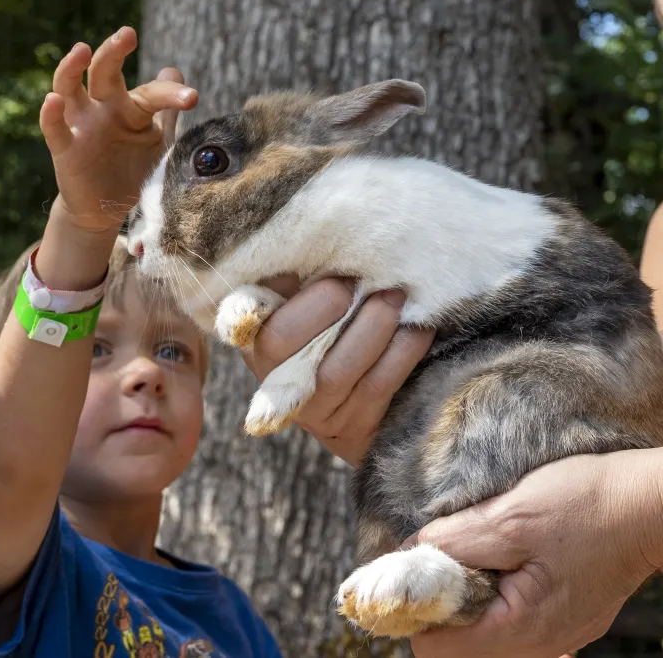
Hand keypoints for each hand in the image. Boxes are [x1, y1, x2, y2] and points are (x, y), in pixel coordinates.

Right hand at [38, 26, 197, 233]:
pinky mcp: (64, 149)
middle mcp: (104, 109)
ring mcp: (81, 126)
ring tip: (81, 50)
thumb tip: (174, 71)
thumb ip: (167, 111)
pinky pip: (54, 128)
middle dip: (114, 52)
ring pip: (69, 88)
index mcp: (131, 108)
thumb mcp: (156, 142)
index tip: (192, 98)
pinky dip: (50, 113)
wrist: (106, 209)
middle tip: (128, 35)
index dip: (170, 94)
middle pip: (104, 72)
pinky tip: (53, 100)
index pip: (150, 93)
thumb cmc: (133, 171)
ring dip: (72, 68)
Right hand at [242, 275, 434, 464]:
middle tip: (363, 282)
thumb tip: (318, 234)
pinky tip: (418, 329)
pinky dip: (402, 352)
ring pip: (335, 369)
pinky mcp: (351, 428)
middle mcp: (273, 378)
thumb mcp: (310, 305)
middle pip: (282, 341)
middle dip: (326, 304)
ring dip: (371, 327)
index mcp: (255, 340)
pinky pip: (377, 386)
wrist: (361, 403)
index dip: (264, 301)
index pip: (243, 316)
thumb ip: (302, 278)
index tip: (325, 276)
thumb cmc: (336, 333)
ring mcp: (312, 410)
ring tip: (395, 297)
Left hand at [406, 451, 662, 657]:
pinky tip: (509, 553)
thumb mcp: (509, 516)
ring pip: (481, 626)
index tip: (413, 566)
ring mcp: (555, 635)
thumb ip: (453, 543)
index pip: (433, 646)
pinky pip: (509, 614)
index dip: (414, 605)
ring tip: (482, 547)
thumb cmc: (586, 504)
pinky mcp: (564, 617)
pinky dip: (495, 587)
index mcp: (521, 630)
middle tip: (450, 547)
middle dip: (441, 596)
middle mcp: (539, 646)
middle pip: (456, 640)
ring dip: (468, 589)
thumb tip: (407, 557)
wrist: (656, 501)